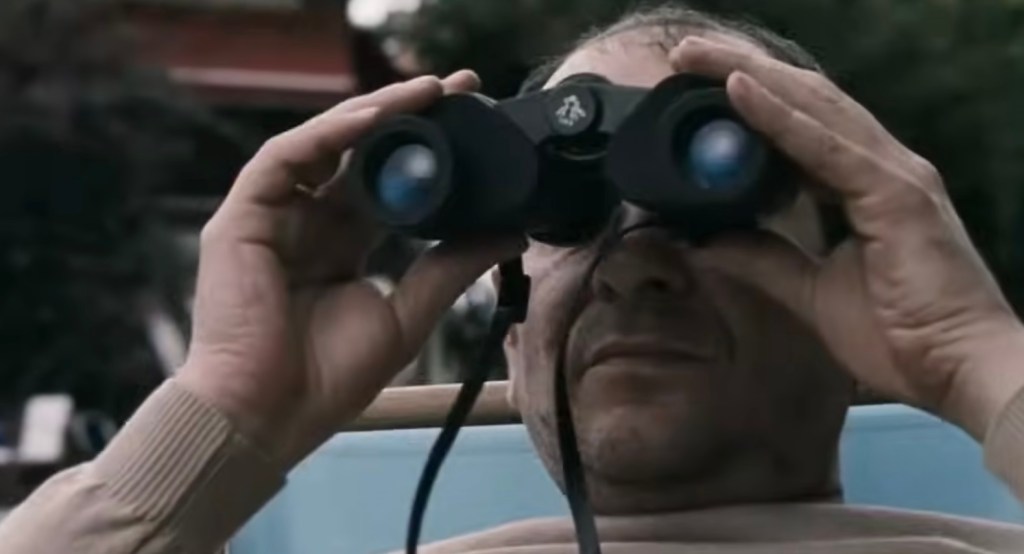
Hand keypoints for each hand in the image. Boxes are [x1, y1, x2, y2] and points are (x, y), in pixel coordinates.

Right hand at [176, 72, 524, 465]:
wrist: (268, 417)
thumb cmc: (326, 379)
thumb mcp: (406, 316)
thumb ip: (450, 269)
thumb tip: (510, 232)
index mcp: (344, 245)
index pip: (388, 183)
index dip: (429, 152)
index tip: (476, 125)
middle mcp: (310, 223)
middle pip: (360, 154)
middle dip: (409, 117)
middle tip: (460, 87)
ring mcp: (273, 218)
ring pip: (322, 145)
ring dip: (373, 115)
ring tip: (426, 93)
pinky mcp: (241, 218)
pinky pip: (283, 159)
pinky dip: (326, 135)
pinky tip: (372, 120)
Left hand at [670, 37, 1023, 438]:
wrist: (958, 371)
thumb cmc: (901, 334)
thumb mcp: (811, 293)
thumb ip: (763, 260)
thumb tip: (707, 241)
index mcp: (864, 184)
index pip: (800, 124)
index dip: (750, 98)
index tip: (694, 85)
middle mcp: (880, 166)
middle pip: (802, 100)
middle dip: (741, 70)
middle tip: (683, 54)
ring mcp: (892, 174)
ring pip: (811, 107)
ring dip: (750, 76)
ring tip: (694, 57)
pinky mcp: (896, 194)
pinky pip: (825, 146)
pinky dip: (778, 116)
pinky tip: (737, 89)